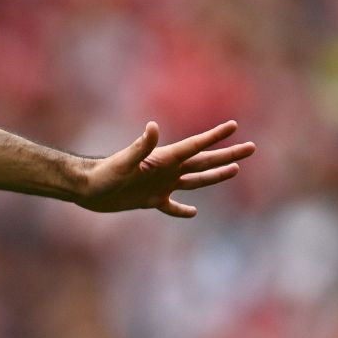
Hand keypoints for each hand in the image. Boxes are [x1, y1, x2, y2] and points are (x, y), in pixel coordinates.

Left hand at [77, 121, 255, 217]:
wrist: (86, 188)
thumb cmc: (103, 174)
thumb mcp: (124, 162)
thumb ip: (140, 146)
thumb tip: (153, 127)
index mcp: (164, 158)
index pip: (195, 145)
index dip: (214, 136)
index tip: (234, 125)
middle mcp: (166, 170)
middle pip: (204, 161)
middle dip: (227, 154)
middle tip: (251, 146)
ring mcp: (161, 185)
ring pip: (195, 180)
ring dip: (215, 176)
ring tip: (236, 169)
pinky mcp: (150, 200)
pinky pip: (172, 206)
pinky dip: (183, 210)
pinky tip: (194, 212)